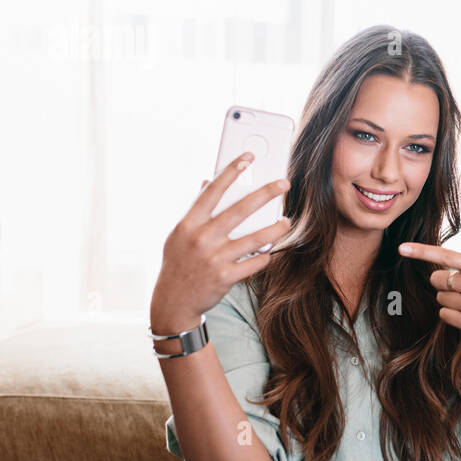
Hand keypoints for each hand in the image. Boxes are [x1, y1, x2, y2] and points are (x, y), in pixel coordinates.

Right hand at [149, 152, 291, 333]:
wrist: (173, 301)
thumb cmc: (179, 263)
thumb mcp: (180, 235)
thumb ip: (195, 210)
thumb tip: (207, 181)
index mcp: (189, 224)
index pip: (212, 192)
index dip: (230, 173)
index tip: (247, 159)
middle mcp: (202, 238)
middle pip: (239, 210)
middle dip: (264, 194)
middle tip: (283, 183)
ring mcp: (214, 258)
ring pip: (254, 238)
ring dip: (275, 229)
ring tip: (286, 221)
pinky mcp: (225, 277)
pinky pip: (254, 263)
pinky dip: (264, 256)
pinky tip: (270, 251)